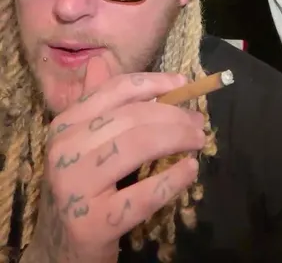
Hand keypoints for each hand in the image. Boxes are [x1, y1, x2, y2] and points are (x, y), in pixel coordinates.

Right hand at [32, 57, 204, 262]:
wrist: (57, 250)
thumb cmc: (78, 188)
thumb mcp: (80, 143)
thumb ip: (95, 105)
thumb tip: (100, 62)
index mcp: (63, 125)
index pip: (114, 90)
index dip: (153, 82)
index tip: (184, 84)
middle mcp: (65, 150)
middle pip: (133, 117)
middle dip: (174, 115)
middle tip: (199, 122)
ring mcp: (76, 187)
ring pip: (139, 146)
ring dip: (177, 139)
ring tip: (198, 141)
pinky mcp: (93, 223)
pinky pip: (143, 194)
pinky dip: (173, 179)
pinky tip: (189, 171)